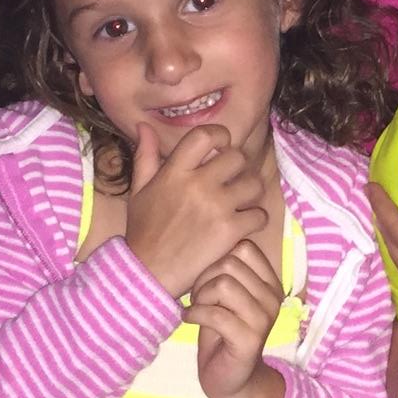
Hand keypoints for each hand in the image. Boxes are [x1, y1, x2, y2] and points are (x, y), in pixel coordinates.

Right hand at [123, 123, 267, 297]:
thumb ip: (145, 156)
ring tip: (240, 202)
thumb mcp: (138, 190)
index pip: (205, 135)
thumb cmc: (143, 232)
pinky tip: (243, 225)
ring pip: (253, 184)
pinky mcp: (230, 231)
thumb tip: (143, 125)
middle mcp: (197, 184)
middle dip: (238, 168)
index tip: (221, 148)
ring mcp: (216, 207)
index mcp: (174, 172)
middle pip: (237, 157)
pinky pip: (259, 215)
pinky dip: (255, 220)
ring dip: (250, 193)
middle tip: (232, 181)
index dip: (220, 136)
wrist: (148, 272)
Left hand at [187, 240, 286, 397]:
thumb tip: (206, 242)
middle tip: (198, 298)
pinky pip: (215, 313)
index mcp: (270, 283)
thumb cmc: (224, 333)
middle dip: (204, 278)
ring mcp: (264, 319)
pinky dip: (194, 314)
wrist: (232, 380)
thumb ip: (226, 272)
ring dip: (200, 297)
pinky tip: (190, 320)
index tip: (208, 279)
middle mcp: (273, 298)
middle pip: (230, 263)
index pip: (244, 247)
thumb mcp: (226, 297)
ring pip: (223, 284)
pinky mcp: (249, 339)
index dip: (217, 258)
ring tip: (196, 309)